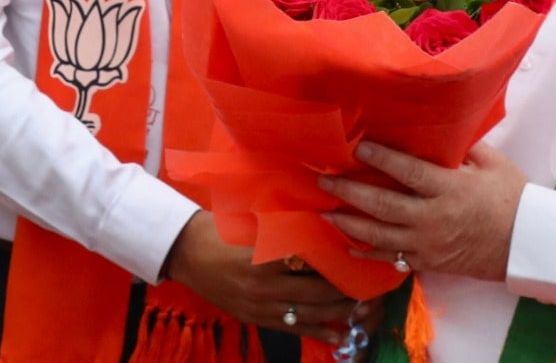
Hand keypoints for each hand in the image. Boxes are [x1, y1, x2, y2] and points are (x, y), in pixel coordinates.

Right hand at [164, 212, 359, 343]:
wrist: (184, 252)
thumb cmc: (219, 228)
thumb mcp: (253, 221)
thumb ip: (286, 227)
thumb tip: (324, 224)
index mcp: (263, 256)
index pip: (310, 261)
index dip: (337, 259)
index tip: (359, 253)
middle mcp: (263, 286)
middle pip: (315, 291)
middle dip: (345, 288)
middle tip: (371, 282)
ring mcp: (258, 306)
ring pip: (308, 312)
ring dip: (338, 311)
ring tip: (363, 306)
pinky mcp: (254, 318)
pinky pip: (292, 328)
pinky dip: (318, 331)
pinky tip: (340, 334)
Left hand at [319, 141, 525, 282]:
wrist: (525, 245)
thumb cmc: (511, 198)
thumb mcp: (491, 163)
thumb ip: (462, 147)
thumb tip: (436, 127)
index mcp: (450, 189)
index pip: (408, 172)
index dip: (381, 159)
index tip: (358, 146)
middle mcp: (433, 219)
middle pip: (383, 206)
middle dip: (350, 192)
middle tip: (324, 180)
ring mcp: (427, 245)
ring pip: (380, 236)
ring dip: (349, 223)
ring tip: (325, 212)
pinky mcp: (428, 262)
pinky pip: (392, 259)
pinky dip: (368, 253)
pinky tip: (350, 245)